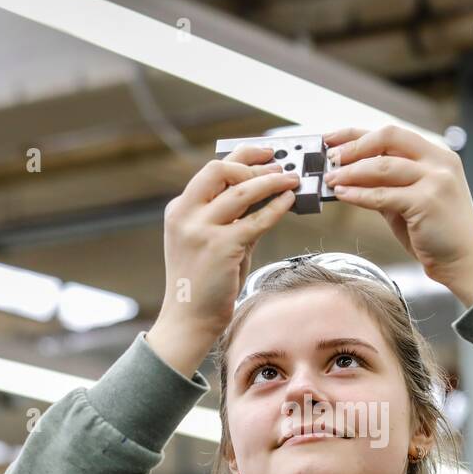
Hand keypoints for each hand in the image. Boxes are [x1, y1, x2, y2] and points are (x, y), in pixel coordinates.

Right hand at [157, 145, 299, 339]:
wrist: (190, 319)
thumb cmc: (204, 284)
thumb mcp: (214, 243)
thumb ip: (235, 219)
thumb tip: (268, 196)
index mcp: (180, 210)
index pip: (212, 170)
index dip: (241, 156)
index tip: (265, 154)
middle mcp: (186, 215)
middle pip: (220, 169)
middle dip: (253, 164)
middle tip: (280, 168)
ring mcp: (201, 230)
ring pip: (241, 190)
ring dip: (271, 181)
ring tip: (292, 180)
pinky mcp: (221, 247)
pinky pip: (256, 220)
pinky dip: (276, 207)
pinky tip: (289, 202)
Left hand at [322, 125, 472, 304]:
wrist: (465, 262)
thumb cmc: (437, 235)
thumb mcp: (411, 201)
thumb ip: (388, 185)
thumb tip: (350, 175)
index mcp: (438, 156)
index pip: (393, 134)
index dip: (358, 134)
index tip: (333, 139)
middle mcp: (440, 162)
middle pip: (388, 137)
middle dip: (354, 146)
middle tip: (330, 158)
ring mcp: (436, 180)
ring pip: (383, 166)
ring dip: (350, 172)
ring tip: (331, 180)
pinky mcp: (427, 202)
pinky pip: (382, 195)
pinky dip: (358, 194)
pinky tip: (343, 195)